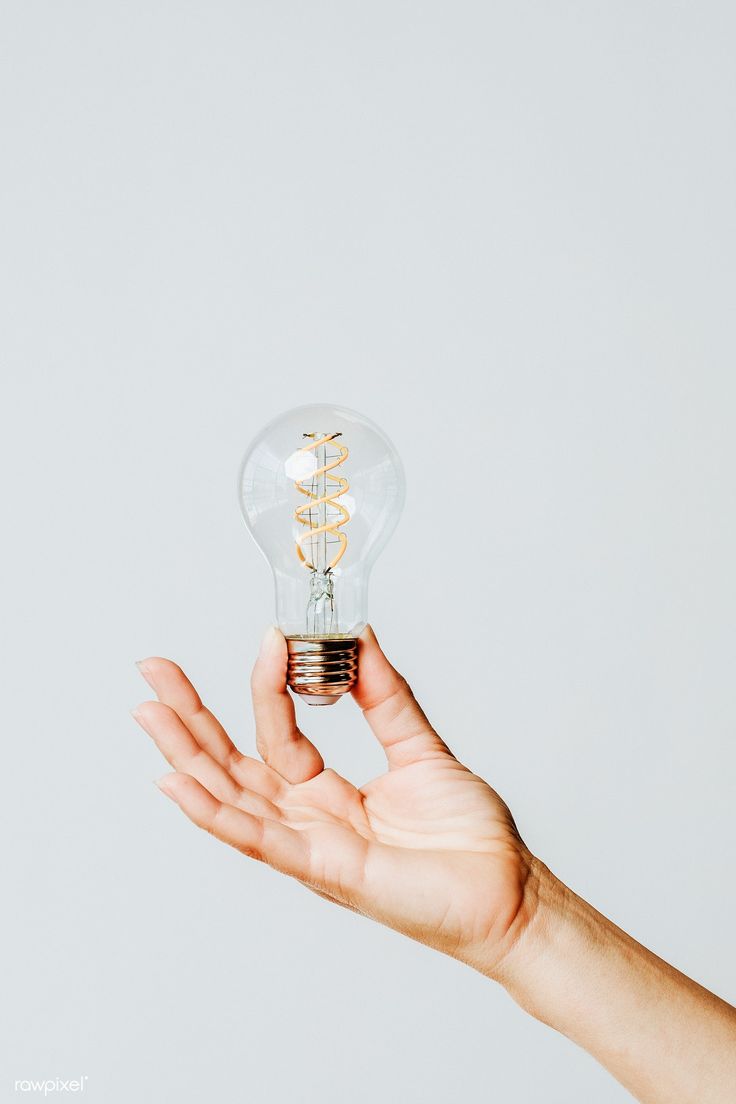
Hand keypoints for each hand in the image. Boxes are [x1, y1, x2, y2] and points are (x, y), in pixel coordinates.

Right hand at [133, 626, 537, 974]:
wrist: (510, 891)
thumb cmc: (468, 835)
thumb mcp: (419, 747)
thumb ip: (385, 696)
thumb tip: (360, 637)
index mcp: (327, 791)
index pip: (276, 733)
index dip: (265, 685)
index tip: (269, 637)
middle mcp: (308, 818)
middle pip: (233, 763)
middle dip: (190, 719)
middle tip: (153, 671)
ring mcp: (310, 847)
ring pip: (233, 797)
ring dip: (187, 756)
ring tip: (150, 712)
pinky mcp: (325, 871)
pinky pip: (260, 840)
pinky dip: (216, 814)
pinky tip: (178, 783)